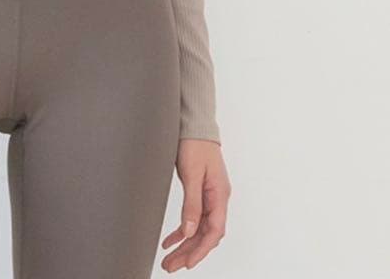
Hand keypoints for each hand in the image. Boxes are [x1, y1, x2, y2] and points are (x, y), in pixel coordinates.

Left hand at [160, 138, 229, 270]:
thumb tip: (190, 231)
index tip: (186, 263)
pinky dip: (183, 230)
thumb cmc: (195, 144)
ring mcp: (210, 196)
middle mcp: (217, 199)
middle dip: (189, 252)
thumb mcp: (191, 174)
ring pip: (198, 229)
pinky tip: (170, 239)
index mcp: (219, 196)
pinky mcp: (201, 192)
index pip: (213, 232)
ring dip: (185, 244)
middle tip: (171, 266)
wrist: (194, 124)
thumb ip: (192, 204)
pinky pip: (193, 218)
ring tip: (169, 259)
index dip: (200, 250)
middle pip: (205, 234)